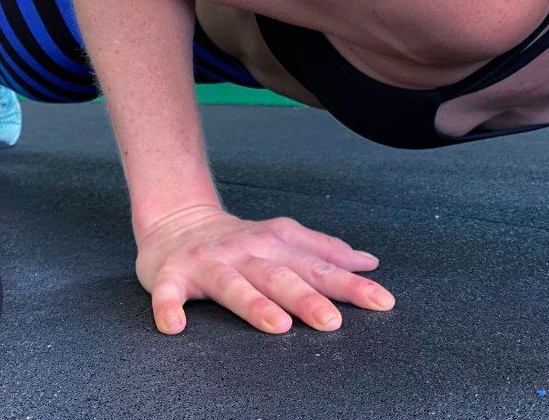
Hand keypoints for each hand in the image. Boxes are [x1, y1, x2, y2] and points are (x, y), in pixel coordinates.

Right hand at [134, 204, 395, 334]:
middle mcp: (245, 252)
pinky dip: (168, 308)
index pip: (318, 267)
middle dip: (307, 298)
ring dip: (254, 304)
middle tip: (332, 322)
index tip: (381, 301)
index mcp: (275, 245)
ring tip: (277, 325)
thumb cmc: (238, 240)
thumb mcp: (284, 237)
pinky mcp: (170, 275)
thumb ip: (324, 250)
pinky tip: (175, 327)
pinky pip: (167, 294)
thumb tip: (369, 262)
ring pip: (233, 285)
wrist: (176, 220)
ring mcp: (208, 263)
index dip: (350, 284)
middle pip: (279, 276)